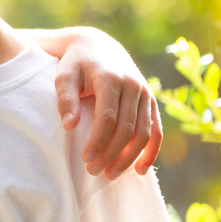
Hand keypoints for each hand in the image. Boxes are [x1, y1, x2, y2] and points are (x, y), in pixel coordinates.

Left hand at [48, 28, 162, 178]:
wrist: (97, 46)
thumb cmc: (76, 63)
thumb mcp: (64, 75)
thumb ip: (65, 98)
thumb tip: (69, 126)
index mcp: (111, 79)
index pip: (108, 117)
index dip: (98, 141)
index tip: (86, 159)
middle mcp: (133, 86)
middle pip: (127, 129)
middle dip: (112, 154)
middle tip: (94, 171)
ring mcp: (145, 94)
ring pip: (144, 133)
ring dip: (129, 157)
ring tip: (111, 174)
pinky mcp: (150, 101)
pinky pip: (156, 130)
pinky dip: (151, 151)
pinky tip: (140, 170)